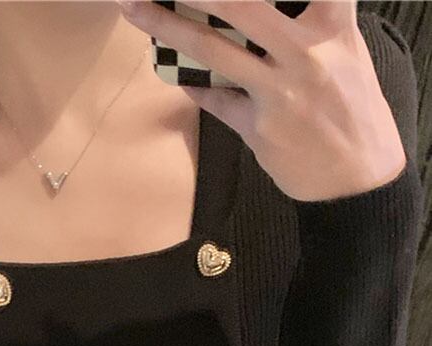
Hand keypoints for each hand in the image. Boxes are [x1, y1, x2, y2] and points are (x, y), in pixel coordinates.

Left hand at [117, 0, 407, 201]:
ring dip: (167, 26)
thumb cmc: (354, 112)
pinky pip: (213, 98)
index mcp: (333, 26)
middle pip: (240, 4)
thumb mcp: (346, 54)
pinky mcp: (258, 128)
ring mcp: (279, 92)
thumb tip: (258, 11)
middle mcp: (306, 53)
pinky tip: (176, 72)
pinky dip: (193, 84)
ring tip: (135, 7)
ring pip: (212, 50)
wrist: (359, 179)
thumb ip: (313, 24)